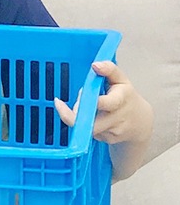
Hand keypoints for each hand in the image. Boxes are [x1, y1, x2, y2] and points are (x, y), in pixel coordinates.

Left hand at [54, 61, 152, 178]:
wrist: (141, 123)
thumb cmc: (127, 98)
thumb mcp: (121, 80)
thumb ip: (109, 69)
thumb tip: (95, 65)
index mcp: (121, 100)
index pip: (105, 103)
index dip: (85, 102)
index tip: (63, 100)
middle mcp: (117, 118)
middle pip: (89, 121)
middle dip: (72, 113)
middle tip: (63, 104)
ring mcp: (112, 132)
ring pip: (85, 126)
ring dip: (78, 117)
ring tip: (85, 108)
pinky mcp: (107, 140)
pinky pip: (88, 133)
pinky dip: (85, 124)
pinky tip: (92, 118)